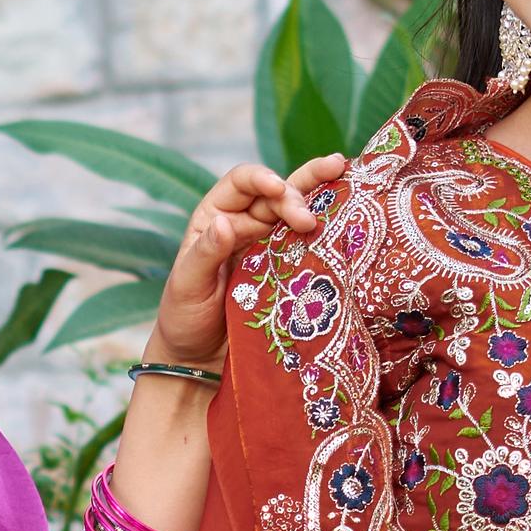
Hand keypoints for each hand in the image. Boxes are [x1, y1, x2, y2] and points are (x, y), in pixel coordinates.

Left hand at [146, 155, 347, 370]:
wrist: (200, 357)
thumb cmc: (184, 318)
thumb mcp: (188, 285)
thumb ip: (206, 253)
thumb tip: (224, 222)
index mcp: (215, 216)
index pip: (241, 183)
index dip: (261, 178)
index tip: (278, 189)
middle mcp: (243, 221)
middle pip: (275, 193)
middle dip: (295, 196)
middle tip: (309, 221)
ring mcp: (267, 243)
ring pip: (295, 209)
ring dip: (318, 194)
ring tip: (343, 172)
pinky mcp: (287, 266)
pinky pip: (308, 241)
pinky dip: (327, 226)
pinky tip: (346, 210)